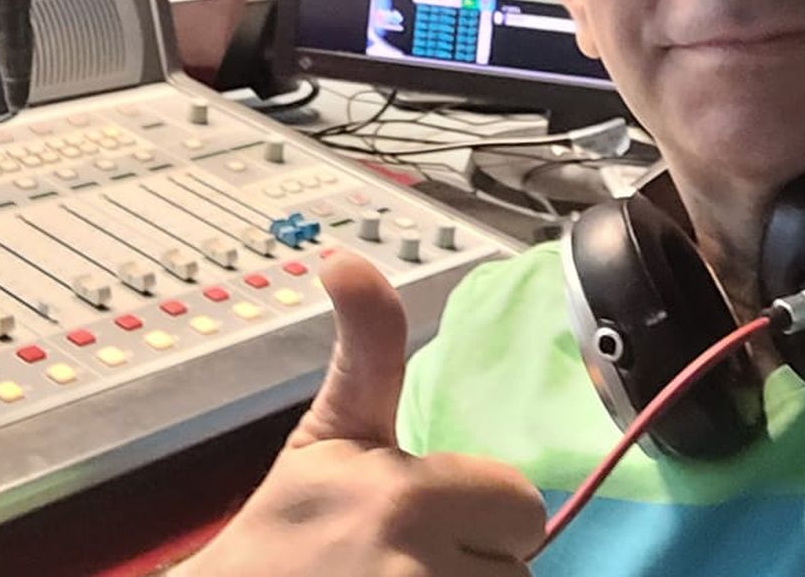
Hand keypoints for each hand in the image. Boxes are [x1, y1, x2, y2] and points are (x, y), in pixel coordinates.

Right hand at [179, 251, 546, 576]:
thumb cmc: (284, 531)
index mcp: (404, 496)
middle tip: (406, 561)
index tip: (421, 519)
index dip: (478, 511)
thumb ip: (367, 348)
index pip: (519, 503)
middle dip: (474, 560)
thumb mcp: (328, 432)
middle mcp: (418, 568)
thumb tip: (347, 258)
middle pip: (518, 562)